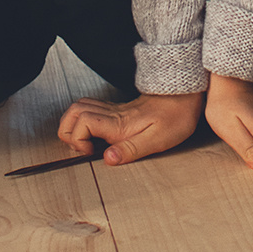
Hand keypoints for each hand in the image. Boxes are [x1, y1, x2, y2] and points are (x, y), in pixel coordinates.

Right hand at [57, 89, 205, 164]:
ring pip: (79, 107)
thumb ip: (131, 149)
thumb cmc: (175, 116)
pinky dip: (83, 121)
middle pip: (73, 112)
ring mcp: (114, 110)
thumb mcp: (158, 139)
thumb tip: (107, 158)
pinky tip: (95, 135)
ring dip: (73, 125)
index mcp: (119, 123)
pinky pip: (91, 108)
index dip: (77, 138)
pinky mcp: (118, 110)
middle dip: (67, 131)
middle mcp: (112, 114)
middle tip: (81, 149)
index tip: (89, 152)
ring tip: (85, 144)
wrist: (185, 93)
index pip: (82, 122)